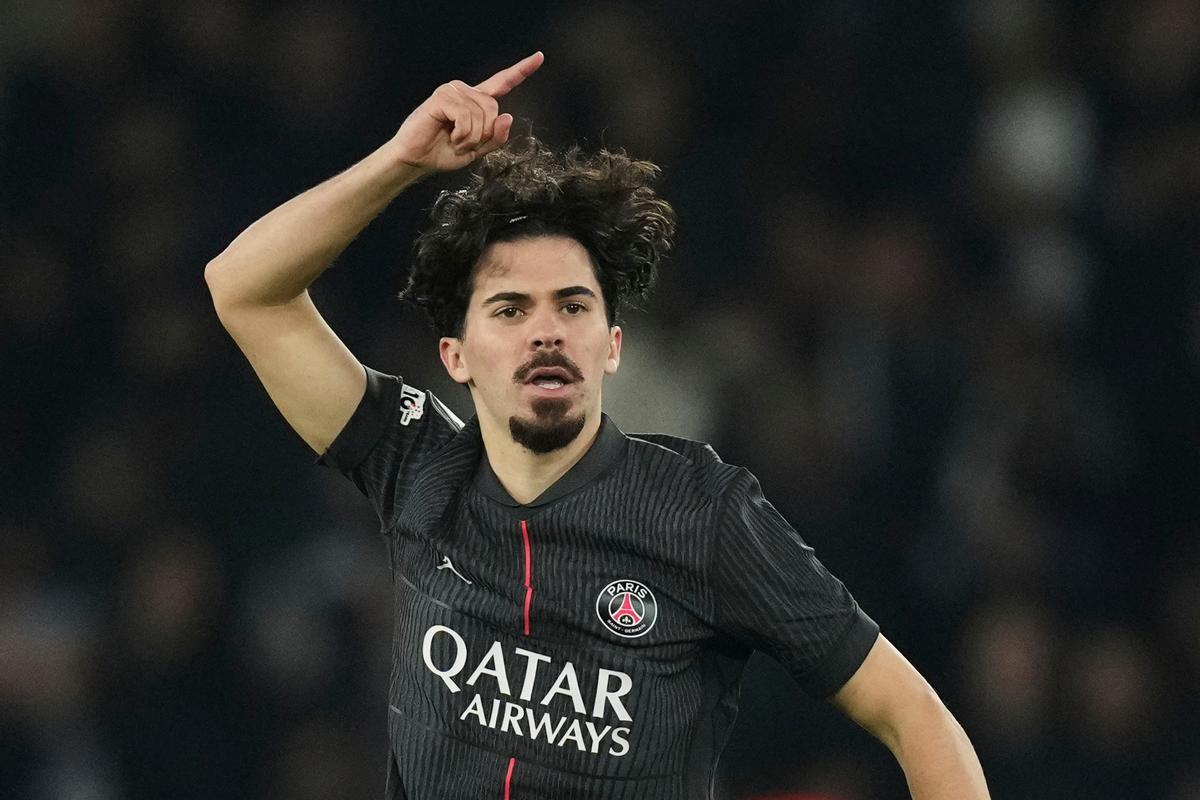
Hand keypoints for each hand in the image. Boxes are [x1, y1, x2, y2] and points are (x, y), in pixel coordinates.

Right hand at [389, 51, 543, 176]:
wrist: (417, 160)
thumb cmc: (443, 153)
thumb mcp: (478, 150)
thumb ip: (496, 137)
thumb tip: (508, 116)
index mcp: (476, 102)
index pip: (503, 83)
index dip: (522, 70)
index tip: (539, 57)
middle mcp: (466, 91)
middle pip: (494, 109)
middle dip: (483, 134)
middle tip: (464, 143)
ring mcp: (453, 91)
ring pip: (480, 115)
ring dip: (470, 137)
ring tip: (454, 140)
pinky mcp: (442, 97)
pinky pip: (465, 116)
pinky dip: (461, 133)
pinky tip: (449, 135)